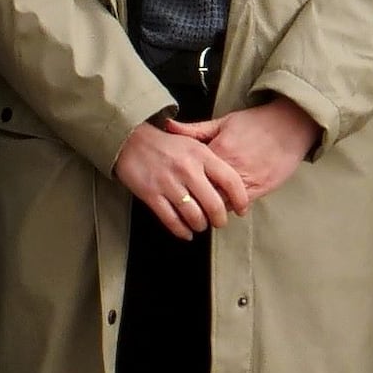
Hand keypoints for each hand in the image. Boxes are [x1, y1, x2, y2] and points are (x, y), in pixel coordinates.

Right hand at [114, 120, 251, 238]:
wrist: (130, 140)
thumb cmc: (166, 144)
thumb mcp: (193, 143)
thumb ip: (212, 162)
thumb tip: (230, 186)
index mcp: (201, 154)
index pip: (230, 181)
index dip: (241, 200)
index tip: (242, 210)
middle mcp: (187, 169)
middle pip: (214, 205)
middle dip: (220, 220)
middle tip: (219, 222)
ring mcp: (168, 183)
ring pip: (194, 216)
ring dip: (201, 225)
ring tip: (201, 224)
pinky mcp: (151, 194)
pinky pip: (172, 221)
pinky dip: (182, 231)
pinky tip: (186, 232)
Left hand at [180, 101, 317, 201]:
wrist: (290, 125)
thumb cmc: (255, 121)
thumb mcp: (223, 121)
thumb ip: (195, 129)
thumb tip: (167, 126)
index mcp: (219, 150)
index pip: (194, 173)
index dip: (184, 181)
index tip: (177, 184)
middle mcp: (232, 167)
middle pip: (206, 191)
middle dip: (196, 198)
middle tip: (187, 202)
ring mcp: (248, 179)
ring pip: (222, 202)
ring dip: (213, 206)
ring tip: (204, 209)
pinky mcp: (262, 187)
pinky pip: (242, 204)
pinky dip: (232, 206)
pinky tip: (226, 206)